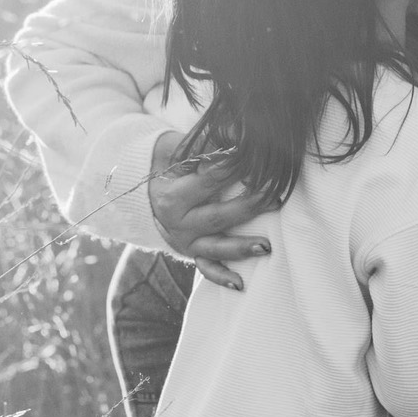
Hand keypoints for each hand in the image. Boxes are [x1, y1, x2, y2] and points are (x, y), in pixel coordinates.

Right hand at [148, 131, 270, 289]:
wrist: (142, 191)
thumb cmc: (167, 164)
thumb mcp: (175, 149)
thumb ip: (204, 144)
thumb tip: (239, 132)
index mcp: (171, 196)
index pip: (209, 181)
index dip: (234, 169)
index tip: (258, 159)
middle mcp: (176, 223)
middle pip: (218, 216)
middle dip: (248, 207)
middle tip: (275, 196)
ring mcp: (184, 241)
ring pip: (216, 247)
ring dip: (241, 248)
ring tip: (266, 246)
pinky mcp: (191, 253)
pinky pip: (206, 268)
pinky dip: (222, 277)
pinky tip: (241, 284)